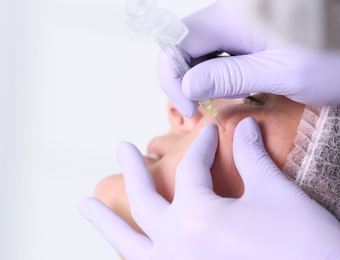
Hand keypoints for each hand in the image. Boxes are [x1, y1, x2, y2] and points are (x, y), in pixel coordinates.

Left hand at [78, 118, 339, 259]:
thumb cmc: (302, 244)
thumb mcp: (277, 193)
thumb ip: (253, 156)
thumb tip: (243, 127)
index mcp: (197, 218)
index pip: (193, 170)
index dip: (204, 146)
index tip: (211, 134)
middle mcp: (176, 247)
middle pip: (144, 200)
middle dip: (132, 170)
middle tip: (120, 148)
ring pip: (130, 244)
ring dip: (105, 223)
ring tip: (84, 205)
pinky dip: (133, 252)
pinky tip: (127, 246)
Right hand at [158, 1, 339, 117]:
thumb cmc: (337, 59)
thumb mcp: (284, 73)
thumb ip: (231, 77)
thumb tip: (186, 85)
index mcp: (239, 15)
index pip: (179, 39)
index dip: (173, 74)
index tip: (189, 106)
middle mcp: (234, 11)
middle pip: (185, 41)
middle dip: (183, 76)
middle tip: (199, 106)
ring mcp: (241, 20)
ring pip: (199, 46)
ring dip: (198, 75)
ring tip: (219, 97)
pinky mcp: (249, 30)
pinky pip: (218, 48)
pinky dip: (215, 70)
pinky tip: (230, 85)